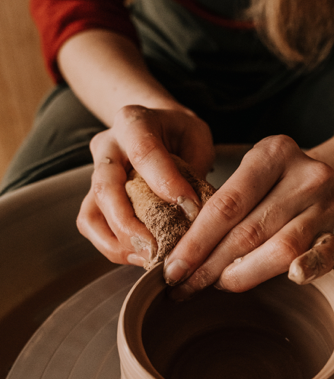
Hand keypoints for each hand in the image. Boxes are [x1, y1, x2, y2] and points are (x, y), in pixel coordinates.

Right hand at [77, 105, 214, 265]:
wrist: (157, 125)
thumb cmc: (179, 132)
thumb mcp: (196, 137)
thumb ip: (195, 168)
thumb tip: (194, 213)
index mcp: (133, 122)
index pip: (144, 152)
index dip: (165, 182)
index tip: (189, 207)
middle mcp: (107, 147)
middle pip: (106, 188)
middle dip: (131, 225)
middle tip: (158, 247)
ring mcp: (96, 174)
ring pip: (91, 215)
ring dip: (118, 243)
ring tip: (149, 256)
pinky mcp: (94, 197)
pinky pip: (92, 227)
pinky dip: (113, 247)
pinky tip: (139, 254)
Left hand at [163, 134, 333, 296]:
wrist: (322, 176)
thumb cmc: (270, 180)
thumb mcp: (247, 173)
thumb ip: (221, 204)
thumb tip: (181, 256)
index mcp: (273, 152)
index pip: (227, 205)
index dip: (196, 242)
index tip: (173, 268)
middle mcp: (304, 175)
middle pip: (249, 230)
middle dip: (210, 265)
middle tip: (184, 286)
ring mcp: (325, 204)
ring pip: (282, 249)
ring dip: (243, 275)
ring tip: (216, 285)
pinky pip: (325, 256)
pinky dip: (308, 269)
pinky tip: (290, 279)